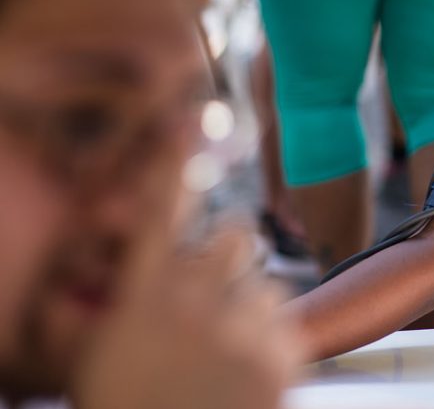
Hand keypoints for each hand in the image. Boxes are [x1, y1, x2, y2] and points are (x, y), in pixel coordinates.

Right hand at [73, 157, 302, 408]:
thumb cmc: (128, 407)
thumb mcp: (91, 363)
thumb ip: (88, 314)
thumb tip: (78, 286)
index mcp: (143, 299)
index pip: (159, 213)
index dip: (171, 164)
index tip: (184, 123)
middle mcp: (194, 302)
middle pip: (234, 235)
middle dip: (226, 256)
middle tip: (212, 292)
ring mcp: (240, 326)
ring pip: (263, 279)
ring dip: (247, 303)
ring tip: (223, 348)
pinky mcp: (280, 352)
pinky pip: (284, 317)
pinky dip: (268, 337)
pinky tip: (242, 370)